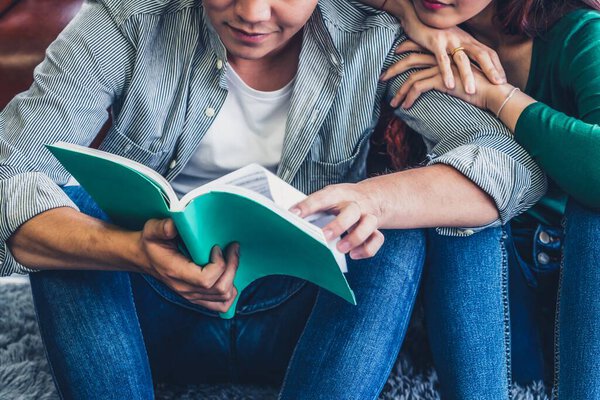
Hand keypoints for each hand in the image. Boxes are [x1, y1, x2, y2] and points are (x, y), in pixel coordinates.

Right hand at [137, 218, 239, 312]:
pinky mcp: (197, 298)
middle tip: (232, 248)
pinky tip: (228, 275)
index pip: (205, 279)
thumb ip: (161, 227)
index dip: (218, 264)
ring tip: (232, 259)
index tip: (217, 247)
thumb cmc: (152, 243)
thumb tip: (172, 226)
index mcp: (176, 273)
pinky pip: (221, 305)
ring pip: (223, 298)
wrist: (144, 258)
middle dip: (232, 267)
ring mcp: (192, 296)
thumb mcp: (151, 230)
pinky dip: (230, 292)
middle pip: (219, 289)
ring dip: (233, 277)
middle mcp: (185, 289)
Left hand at [291, 183, 384, 259]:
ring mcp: (367, 216)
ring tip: (340, 249)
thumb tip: (291, 219)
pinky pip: (377, 239)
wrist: (373, 197)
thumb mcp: (328, 197)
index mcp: (338, 194)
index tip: (293, 214)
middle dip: (338, 225)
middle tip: (324, 237)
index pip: (322, 198)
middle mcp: (355, 204)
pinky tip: (354, 254)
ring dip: (355, 238)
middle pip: (352, 211)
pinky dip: (367, 249)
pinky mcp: (375, 229)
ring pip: (368, 224)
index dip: (307, 206)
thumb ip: (313, 207)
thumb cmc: (343, 200)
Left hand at [385, 41, 499, 109]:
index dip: (405, 52)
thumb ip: (449, 77)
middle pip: (409, 59)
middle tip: (381, 79)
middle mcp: (441, 58)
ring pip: (411, 76)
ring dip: (399, 91)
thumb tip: (441, 83)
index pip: (419, 49)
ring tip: (393, 103)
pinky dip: (409, 97)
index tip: (394, 60)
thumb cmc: (481, 87)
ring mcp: (441, 68)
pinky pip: (418, 87)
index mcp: (445, 55)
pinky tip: (405, 106)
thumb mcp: (461, 79)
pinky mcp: (442, 79)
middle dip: (393, 69)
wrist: (494, 90)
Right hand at [388, 26, 505, 92]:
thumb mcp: (453, 42)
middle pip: (481, 55)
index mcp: (469, 40)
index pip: (488, 53)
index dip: (497, 66)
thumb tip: (472, 69)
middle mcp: (462, 39)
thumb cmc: (435, 33)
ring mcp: (449, 40)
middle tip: (498, 85)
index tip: (502, 81)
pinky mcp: (435, 42)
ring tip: (471, 92)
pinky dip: (446, 73)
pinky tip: (449, 85)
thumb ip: (462, 52)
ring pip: (462, 60)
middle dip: (491, 70)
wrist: (417, 18)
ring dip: (467, 76)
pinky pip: (442, 60)